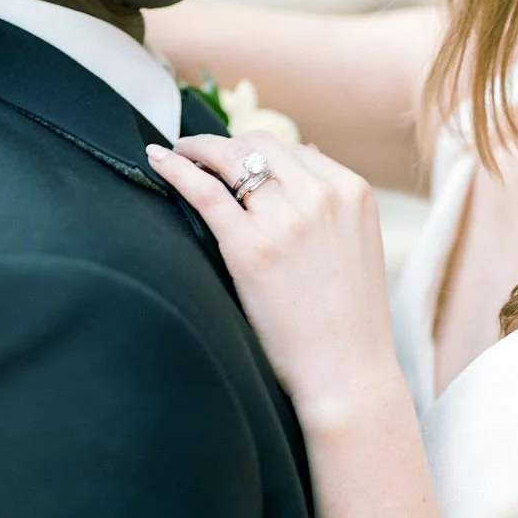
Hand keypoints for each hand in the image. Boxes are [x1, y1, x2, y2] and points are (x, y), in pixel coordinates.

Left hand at [148, 133, 401, 424]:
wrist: (347, 373)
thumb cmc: (350, 320)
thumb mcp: (358, 242)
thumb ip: (330, 200)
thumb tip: (300, 152)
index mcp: (352, 191)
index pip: (292, 148)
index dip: (256, 149)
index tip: (232, 156)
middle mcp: (320, 196)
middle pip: (259, 144)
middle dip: (225, 144)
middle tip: (198, 152)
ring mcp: (285, 219)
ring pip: (230, 158)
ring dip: (198, 150)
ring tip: (177, 154)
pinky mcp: (250, 247)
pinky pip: (204, 191)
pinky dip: (176, 168)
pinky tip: (159, 159)